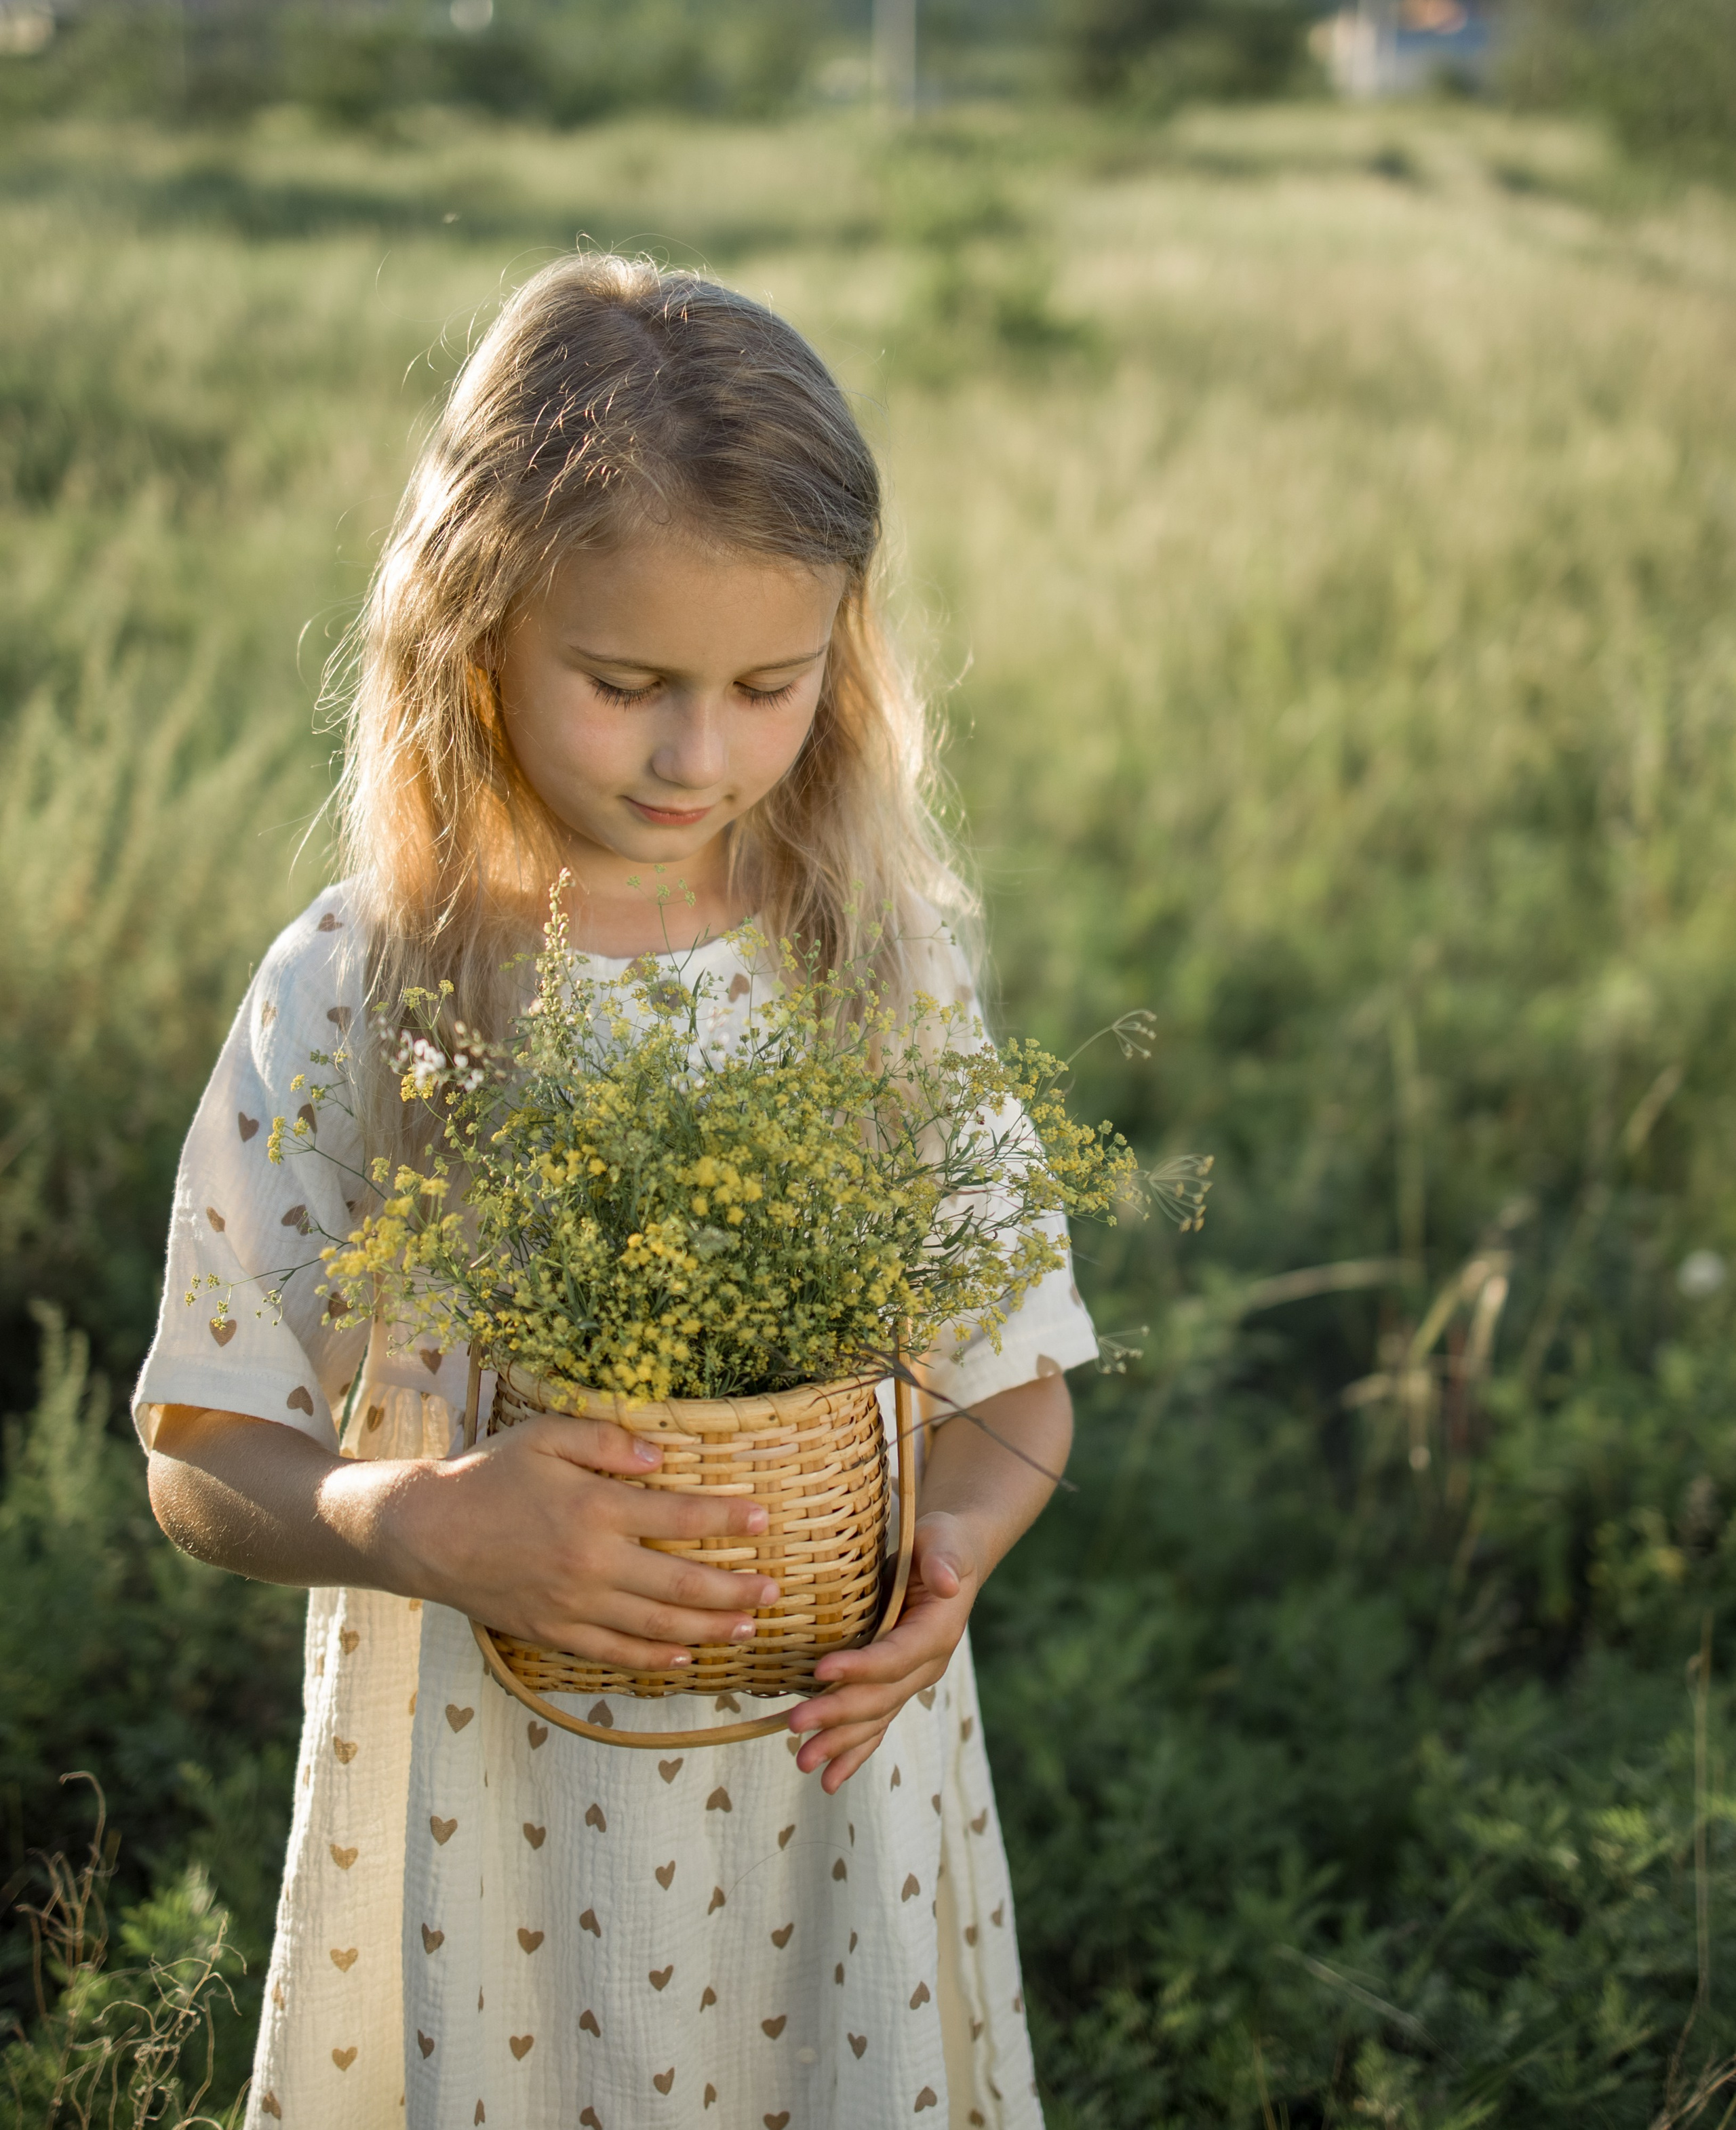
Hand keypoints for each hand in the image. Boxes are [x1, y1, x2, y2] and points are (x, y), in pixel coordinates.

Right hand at [391, 1413, 778, 1672]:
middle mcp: (592, 1563)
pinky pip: (616, 1653)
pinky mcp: (554, 1633)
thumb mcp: (545, 1435)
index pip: (681, 1515)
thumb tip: (663, 1456)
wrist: (425, 1532)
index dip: (728, 1519)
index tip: (764, 1519)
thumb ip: (607, 1440)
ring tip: (749, 1626)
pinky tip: (686, 1656)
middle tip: (774, 1590)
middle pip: (682, 1583)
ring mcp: (574, 1605)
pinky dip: (656, 1659)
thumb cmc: (488, 1475)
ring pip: (658, 1625)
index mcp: (595, 1509)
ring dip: (710, 1628)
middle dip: (736, 1589)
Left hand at [784, 1511, 978, 1793]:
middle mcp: (926, 1665)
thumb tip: (947, 1582)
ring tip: (803, 1760)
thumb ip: (944, 1559)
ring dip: (839, 1742)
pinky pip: (875, 1724)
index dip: (861, 1668)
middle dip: (838, 1714)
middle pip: (880, 1696)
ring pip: (874, 1719)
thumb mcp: (944, 1539)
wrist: (950, 1558)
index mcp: (937, 1632)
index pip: (896, 1656)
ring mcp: (911, 1680)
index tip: (822, 1672)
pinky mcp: (894, 1684)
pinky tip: (828, 1778)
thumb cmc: (940, 1541)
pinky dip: (853, 1751)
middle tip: (796, 1725)